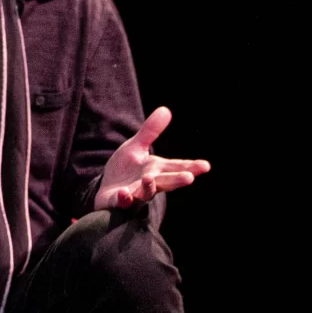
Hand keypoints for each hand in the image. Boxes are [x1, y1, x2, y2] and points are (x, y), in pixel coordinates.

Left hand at [94, 106, 209, 209]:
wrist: (106, 191)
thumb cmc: (125, 170)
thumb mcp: (135, 147)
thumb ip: (150, 132)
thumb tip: (165, 109)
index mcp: (157, 169)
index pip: (176, 167)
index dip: (191, 167)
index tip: (206, 166)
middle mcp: (150, 184)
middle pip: (166, 182)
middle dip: (176, 180)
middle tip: (189, 178)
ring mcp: (136, 195)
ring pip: (145, 193)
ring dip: (148, 187)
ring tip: (149, 178)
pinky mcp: (120, 203)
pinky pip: (123, 202)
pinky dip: (124, 198)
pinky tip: (123, 193)